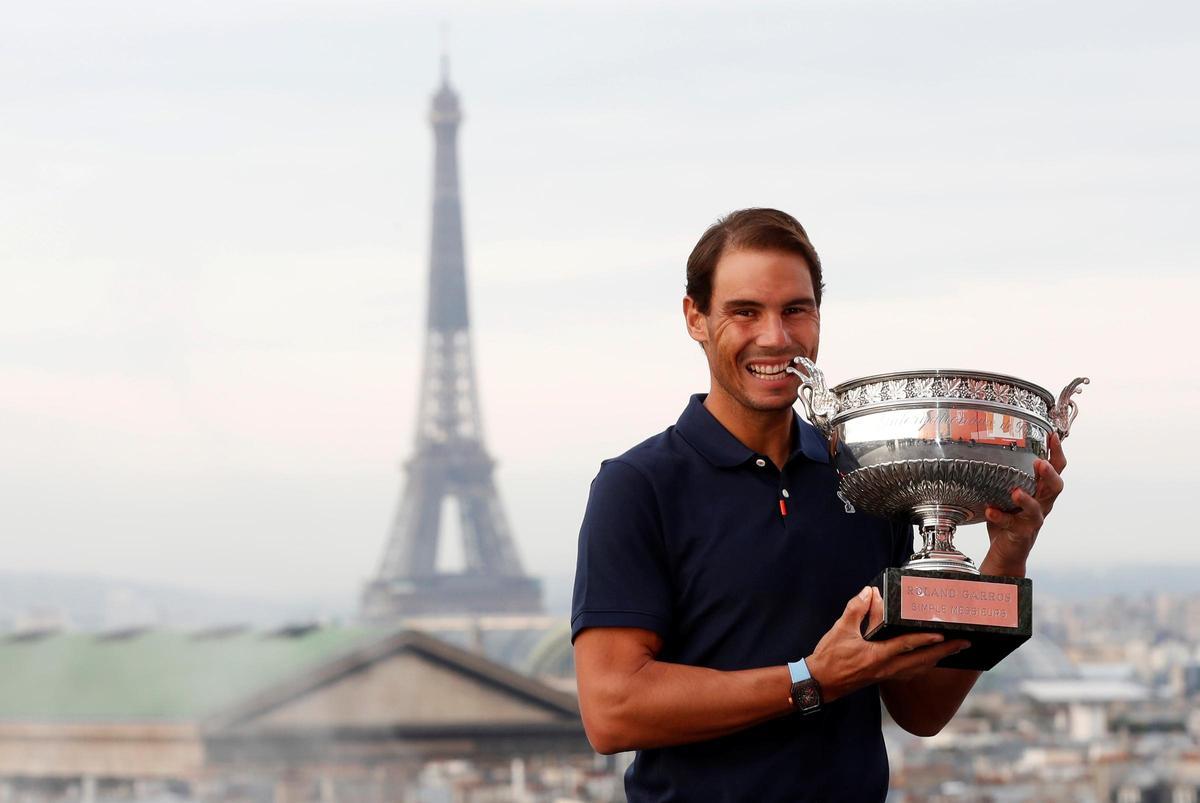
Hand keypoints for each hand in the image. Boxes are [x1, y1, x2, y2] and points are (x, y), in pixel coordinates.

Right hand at [806, 586, 969, 702]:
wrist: (820, 683)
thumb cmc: (830, 659)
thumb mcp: (840, 629)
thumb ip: (856, 609)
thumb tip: (869, 593)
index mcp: (878, 656)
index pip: (908, 646)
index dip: (927, 639)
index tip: (944, 633)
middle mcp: (887, 668)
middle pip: (923, 660)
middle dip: (945, 651)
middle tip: (964, 644)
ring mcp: (887, 675)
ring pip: (919, 668)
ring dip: (937, 659)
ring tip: (951, 650)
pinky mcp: (883, 678)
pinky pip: (910, 672)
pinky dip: (923, 665)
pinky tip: (926, 661)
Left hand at [982, 433, 1067, 574]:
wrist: (1006, 551)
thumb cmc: (1007, 517)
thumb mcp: (1007, 492)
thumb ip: (1003, 476)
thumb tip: (984, 447)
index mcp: (1040, 491)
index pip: (1056, 469)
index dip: (1057, 453)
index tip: (1052, 434)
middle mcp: (1042, 504)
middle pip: (1055, 487)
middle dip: (1049, 474)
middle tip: (1040, 463)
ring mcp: (1033, 520)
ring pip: (1038, 508)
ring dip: (1027, 499)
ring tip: (1016, 491)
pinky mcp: (1022, 534)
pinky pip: (1013, 525)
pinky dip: (1000, 517)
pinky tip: (990, 510)